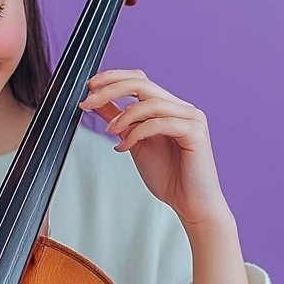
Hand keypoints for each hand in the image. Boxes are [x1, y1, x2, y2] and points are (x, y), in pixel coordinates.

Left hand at [78, 69, 229, 228]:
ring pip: (150, 102)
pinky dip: (137, 132)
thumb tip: (97, 102)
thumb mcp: (133, 142)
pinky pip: (160, 123)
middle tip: (88, 101)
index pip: (139, 80)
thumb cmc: (168, 176)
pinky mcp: (195, 132)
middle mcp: (181, 107)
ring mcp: (191, 118)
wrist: (191, 204)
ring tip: (110, 132)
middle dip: (110, 89)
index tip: (89, 88)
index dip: (112, 78)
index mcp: (168, 107)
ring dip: (123, 116)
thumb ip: (118, 121)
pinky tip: (125, 146)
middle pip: (142, 84)